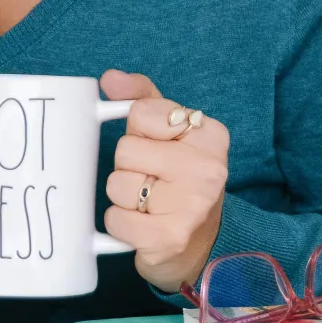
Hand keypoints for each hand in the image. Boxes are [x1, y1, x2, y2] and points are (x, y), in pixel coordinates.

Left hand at [101, 70, 229, 293]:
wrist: (202, 243)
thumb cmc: (180, 179)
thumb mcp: (171, 130)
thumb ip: (143, 98)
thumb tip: (111, 79)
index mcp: (210, 135)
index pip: (140, 113)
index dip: (138, 131)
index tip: (158, 147)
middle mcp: (208, 168)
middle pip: (125, 150)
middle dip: (129, 165)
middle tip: (153, 179)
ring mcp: (191, 205)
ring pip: (116, 184)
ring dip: (123, 196)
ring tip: (149, 202)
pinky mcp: (169, 238)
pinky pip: (115, 219)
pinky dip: (120, 224)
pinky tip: (143, 224)